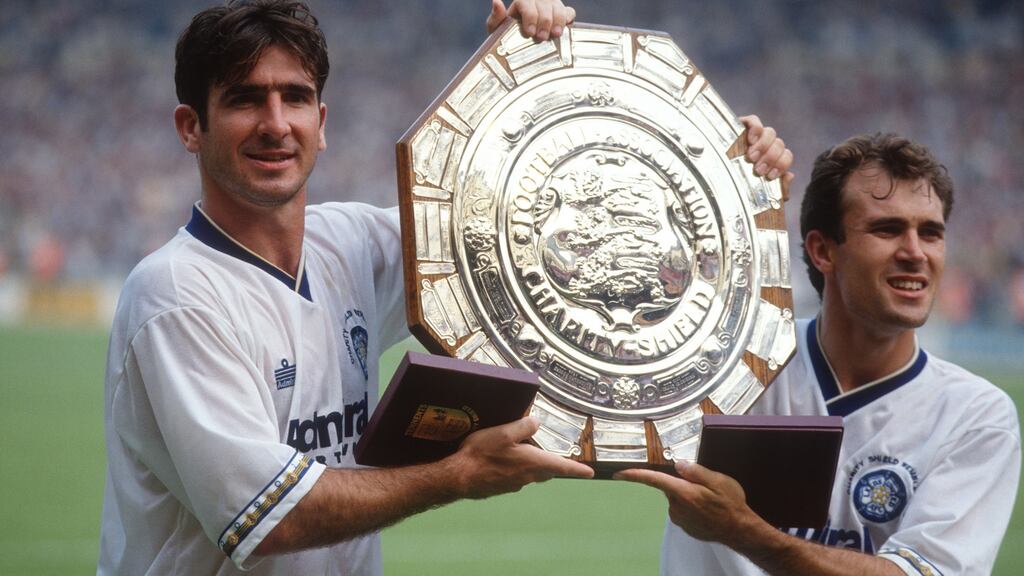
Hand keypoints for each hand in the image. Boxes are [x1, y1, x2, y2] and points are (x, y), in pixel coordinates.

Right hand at [446, 416, 593, 498]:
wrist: (458, 477)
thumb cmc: (481, 455)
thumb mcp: (504, 432)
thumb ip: (524, 426)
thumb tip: (536, 422)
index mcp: (532, 463)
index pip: (562, 467)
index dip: (577, 469)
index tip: (590, 473)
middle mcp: (527, 477)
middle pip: (546, 470)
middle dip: (551, 463)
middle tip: (552, 455)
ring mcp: (514, 484)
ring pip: (530, 473)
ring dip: (530, 464)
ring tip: (521, 450)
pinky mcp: (501, 487)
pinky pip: (515, 476)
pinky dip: (515, 468)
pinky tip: (501, 459)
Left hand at [487, 0, 575, 41]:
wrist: (517, 45)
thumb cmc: (506, 34)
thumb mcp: (496, 27)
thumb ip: (496, 16)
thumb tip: (496, 1)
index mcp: (521, 1)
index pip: (527, 3)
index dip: (530, 16)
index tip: (529, 32)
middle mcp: (537, 1)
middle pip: (545, 5)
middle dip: (544, 22)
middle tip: (541, 37)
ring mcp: (550, 6)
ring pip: (558, 7)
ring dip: (558, 21)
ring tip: (555, 34)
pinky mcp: (562, 14)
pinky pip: (569, 12)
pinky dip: (568, 19)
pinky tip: (564, 29)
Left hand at [614, 460, 761, 545]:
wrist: (740, 531)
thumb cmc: (731, 505)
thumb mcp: (718, 480)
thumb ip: (695, 470)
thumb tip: (678, 463)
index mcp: (683, 493)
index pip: (652, 480)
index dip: (633, 475)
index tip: (618, 474)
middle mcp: (677, 507)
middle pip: (670, 486)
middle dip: (682, 482)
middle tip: (704, 485)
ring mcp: (680, 519)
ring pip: (677, 498)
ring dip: (688, 495)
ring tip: (710, 499)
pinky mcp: (685, 526)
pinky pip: (683, 509)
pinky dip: (692, 506)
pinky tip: (708, 509)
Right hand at [738, 115, 794, 200]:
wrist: (713, 184)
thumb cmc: (736, 190)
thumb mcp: (759, 194)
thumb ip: (779, 190)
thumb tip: (789, 175)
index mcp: (771, 160)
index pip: (786, 156)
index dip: (782, 164)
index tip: (770, 176)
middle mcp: (765, 146)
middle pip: (779, 144)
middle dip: (771, 158)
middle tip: (758, 169)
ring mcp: (753, 136)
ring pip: (770, 133)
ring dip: (763, 146)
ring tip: (751, 157)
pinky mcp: (742, 127)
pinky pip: (754, 121)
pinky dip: (756, 128)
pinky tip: (751, 140)